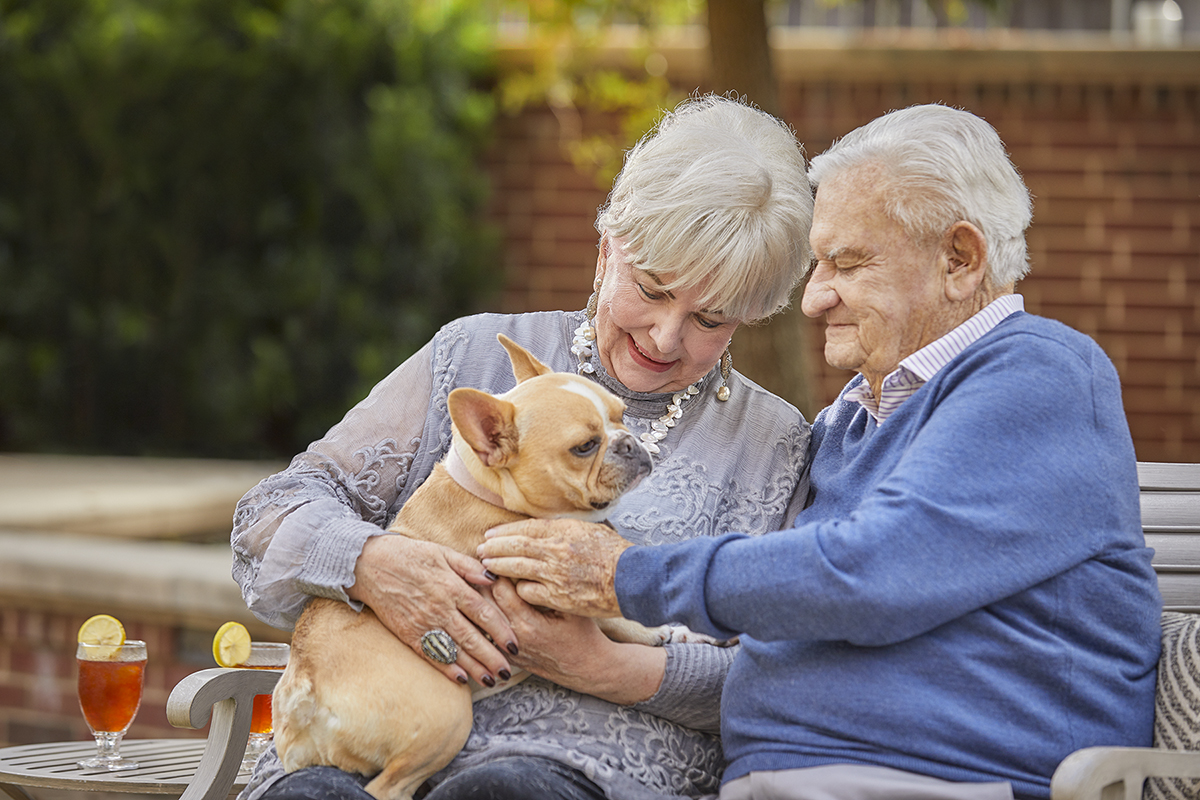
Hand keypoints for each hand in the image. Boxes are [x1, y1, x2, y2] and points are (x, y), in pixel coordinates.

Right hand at [348, 534, 516, 686]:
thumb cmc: (410, 555)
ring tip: (491, 681)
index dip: (501, 631)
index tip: (515, 645)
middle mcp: (440, 608)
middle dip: (492, 658)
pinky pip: (431, 654)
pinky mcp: (409, 634)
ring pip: (454, 650)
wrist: (370, 565)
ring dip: (474, 667)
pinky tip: (461, 678)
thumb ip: (470, 567)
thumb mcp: (443, 552)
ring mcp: (424, 623)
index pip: (484, 613)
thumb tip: (494, 579)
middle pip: (472, 638)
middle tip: (508, 672)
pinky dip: (447, 668)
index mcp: (452, 587)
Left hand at [478, 518, 631, 617]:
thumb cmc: (615, 555)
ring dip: (499, 567)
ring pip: (517, 569)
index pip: (526, 528)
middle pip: (515, 546)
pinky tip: (513, 589)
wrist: (633, 580)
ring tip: (487, 567)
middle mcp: (557, 550)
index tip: (491, 534)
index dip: (505, 531)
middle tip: (480, 550)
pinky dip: (519, 590)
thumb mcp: (590, 532)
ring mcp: (556, 574)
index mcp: (564, 531)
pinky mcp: (558, 597)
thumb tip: (545, 528)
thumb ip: (565, 529)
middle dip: (494, 548)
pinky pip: (529, 592)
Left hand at [486, 578, 665, 703]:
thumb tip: (527, 564)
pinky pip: (487, 633)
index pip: (500, 589)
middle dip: (481, 581)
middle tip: (482, 562)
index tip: (495, 555)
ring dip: (479, 599)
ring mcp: (507, 650)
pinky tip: (483, 604)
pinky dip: (484, 617)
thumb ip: (547, 588)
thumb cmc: (583, 634)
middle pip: (485, 602)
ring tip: (478, 579)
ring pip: (482, 619)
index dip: (496, 569)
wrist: (586, 669)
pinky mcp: (506, 656)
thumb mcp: (570, 608)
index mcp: (528, 624)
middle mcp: (513, 638)